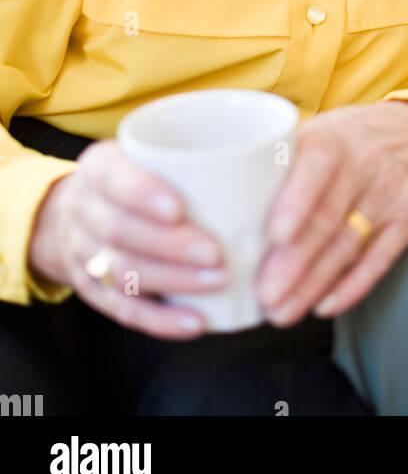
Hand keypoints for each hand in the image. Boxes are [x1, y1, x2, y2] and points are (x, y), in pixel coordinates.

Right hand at [27, 139, 227, 338]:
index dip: (142, 194)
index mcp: (98, 168)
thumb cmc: (135, 175)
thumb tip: (262, 159)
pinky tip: (196, 321)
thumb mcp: (144, 152)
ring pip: (121, 273)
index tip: (180, 208)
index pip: (112, 178)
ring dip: (172, 281)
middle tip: (216, 252)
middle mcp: (83, 210)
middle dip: (169, 245)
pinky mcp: (94, 292)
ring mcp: (83, 254)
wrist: (78, 211)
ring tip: (219, 282)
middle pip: (118, 231)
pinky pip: (124, 311)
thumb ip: (186, 156)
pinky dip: (161, 320)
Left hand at [256, 100, 407, 325]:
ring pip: (348, 246)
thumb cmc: (350, 138)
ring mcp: (390, 195)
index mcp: (335, 138)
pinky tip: (324, 307)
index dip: (297, 200)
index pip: (317, 166)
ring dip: (313, 284)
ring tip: (282, 311)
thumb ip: (283, 163)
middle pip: (328, 219)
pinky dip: (351, 287)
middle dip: (294, 262)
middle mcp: (366, 165)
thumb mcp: (321, 130)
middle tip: (265, 295)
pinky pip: (379, 261)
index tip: (275, 235)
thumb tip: (228, 207)